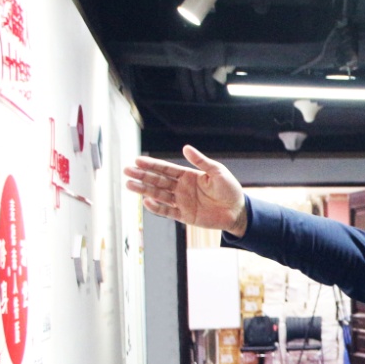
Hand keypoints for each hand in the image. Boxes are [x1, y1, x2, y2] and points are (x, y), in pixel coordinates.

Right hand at [123, 145, 247, 235]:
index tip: (137, 161)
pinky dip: (157, 208)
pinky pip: (168, 211)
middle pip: (158, 180)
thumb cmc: (230, 190)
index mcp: (188, 176)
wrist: (238, 211)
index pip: (166, 169)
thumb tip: (186, 148)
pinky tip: (146, 202)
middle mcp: (182, 188)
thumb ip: (201, 162)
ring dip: (144, 190)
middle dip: (142, 175)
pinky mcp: (185, 215)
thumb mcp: (217, 172)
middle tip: (126, 171)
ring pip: (159, 195)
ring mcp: (182, 202)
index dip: (152, 165)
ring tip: (129, 185)